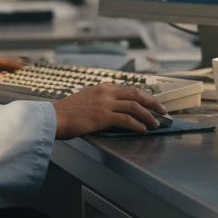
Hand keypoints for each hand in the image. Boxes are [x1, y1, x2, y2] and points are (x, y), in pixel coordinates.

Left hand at [0, 56, 25, 97]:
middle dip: (13, 65)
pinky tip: (5, 81)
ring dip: (8, 71)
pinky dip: (0, 78)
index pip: (0, 61)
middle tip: (28, 66)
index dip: (13, 62)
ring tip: (20, 73)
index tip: (25, 65)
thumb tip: (2, 77)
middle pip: (0, 64)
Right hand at [52, 83, 166, 139]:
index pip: (130, 88)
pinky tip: (143, 129)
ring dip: (148, 116)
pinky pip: (126, 120)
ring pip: (135, 107)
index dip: (145, 95)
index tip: (153, 102)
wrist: (54, 117)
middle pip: (137, 94)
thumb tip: (115, 109)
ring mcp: (105, 104)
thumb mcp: (86, 99)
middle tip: (163, 111)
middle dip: (153, 103)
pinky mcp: (103, 116)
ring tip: (156, 123)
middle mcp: (106, 92)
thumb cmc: (67, 112)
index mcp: (103, 87)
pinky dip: (137, 125)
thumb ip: (101, 100)